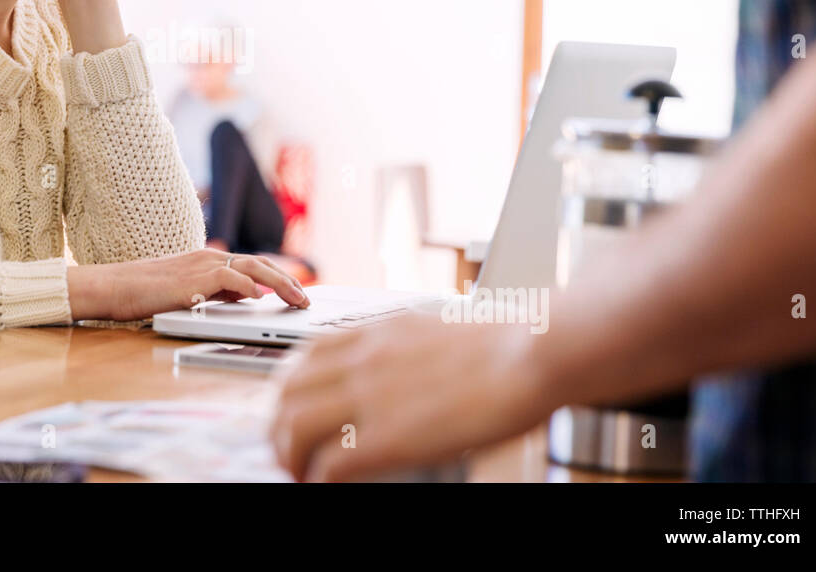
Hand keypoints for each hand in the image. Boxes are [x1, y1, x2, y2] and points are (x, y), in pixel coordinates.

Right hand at [92, 249, 310, 321]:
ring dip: (280, 284)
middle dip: (288, 281)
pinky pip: (229, 278)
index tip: (296, 292)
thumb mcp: (190, 291)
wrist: (115, 286)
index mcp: (209, 259)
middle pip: (260, 264)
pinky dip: (247, 287)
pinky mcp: (193, 278)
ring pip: (252, 268)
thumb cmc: (146, 292)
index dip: (279, 278)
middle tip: (306, 300)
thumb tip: (246, 297)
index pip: (253, 265)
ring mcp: (202, 265)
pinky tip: (260, 299)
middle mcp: (210, 257)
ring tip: (298, 300)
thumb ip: (217, 291)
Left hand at [270, 311, 550, 481]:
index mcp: (375, 332)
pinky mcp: (389, 437)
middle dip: (279, 427)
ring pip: (292, 426)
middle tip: (291, 452)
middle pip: (286, 392)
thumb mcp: (435, 327)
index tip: (294, 412)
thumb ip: (403, 345)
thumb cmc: (506, 342)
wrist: (536, 349)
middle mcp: (363, 359)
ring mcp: (372, 396)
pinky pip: (329, 465)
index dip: (290, 391)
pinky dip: (319, 481)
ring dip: (289, 456)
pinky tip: (328, 488)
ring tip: (302, 475)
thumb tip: (399, 364)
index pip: (303, 356)